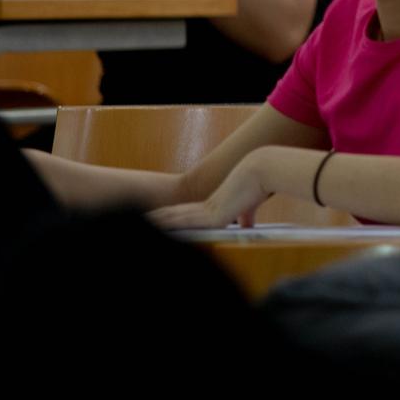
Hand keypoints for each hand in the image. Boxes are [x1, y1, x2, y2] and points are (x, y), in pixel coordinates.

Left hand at [148, 153, 272, 230]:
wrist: (260, 171)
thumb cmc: (256, 186)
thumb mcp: (248, 207)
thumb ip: (245, 218)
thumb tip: (247, 225)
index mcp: (211, 206)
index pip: (184, 214)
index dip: (169, 216)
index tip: (156, 219)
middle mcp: (205, 207)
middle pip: (174, 214)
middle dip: (158, 219)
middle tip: (139, 221)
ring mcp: (206, 211)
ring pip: (174, 218)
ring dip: (157, 221)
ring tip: (140, 222)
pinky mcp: (213, 216)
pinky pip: (184, 223)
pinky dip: (169, 225)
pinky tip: (156, 227)